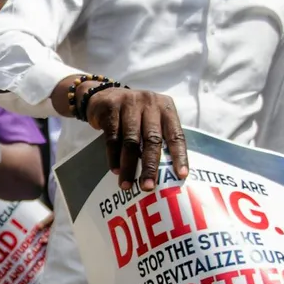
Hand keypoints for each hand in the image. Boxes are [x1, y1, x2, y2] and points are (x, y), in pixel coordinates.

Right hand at [55, 79, 188, 191]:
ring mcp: (129, 103)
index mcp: (166, 107)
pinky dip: (114, 157)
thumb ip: (159, 137)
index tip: (181, 175)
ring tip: (126, 185)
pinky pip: (112, 139)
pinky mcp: (110, 108)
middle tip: (148, 187)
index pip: (176, 134)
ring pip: (131, 141)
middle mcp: (150, 103)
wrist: (103, 96)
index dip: (179, 156)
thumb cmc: (133, 115)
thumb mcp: (150, 119)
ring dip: (129, 166)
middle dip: (150, 166)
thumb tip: (165, 172)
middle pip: (152, 139)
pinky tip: (115, 170)